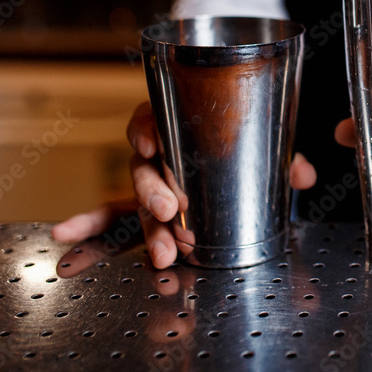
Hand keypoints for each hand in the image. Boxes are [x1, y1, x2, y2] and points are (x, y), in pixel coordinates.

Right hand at [52, 101, 317, 268]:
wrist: (239, 162)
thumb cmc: (241, 145)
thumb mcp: (266, 150)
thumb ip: (283, 161)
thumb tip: (303, 176)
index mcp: (176, 124)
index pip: (150, 118)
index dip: (146, 129)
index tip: (151, 145)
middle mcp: (156, 155)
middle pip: (144, 169)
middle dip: (154, 192)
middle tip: (169, 211)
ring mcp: (149, 188)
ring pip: (136, 206)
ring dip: (147, 230)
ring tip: (163, 253)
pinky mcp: (148, 217)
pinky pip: (115, 227)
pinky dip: (92, 240)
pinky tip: (68, 253)